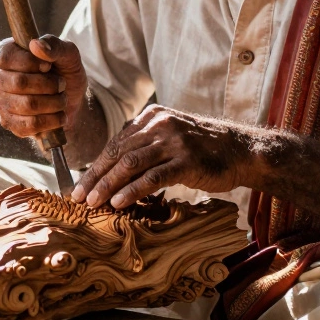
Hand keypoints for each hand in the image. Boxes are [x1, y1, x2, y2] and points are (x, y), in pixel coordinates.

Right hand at [0, 34, 87, 139]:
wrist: (71, 100)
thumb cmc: (65, 72)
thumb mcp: (68, 54)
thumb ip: (55, 45)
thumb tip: (36, 45)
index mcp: (5, 53)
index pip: (5, 56)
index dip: (30, 62)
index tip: (48, 66)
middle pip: (18, 82)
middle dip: (48, 85)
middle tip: (61, 84)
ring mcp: (0, 101)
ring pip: (27, 105)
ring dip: (54, 103)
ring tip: (62, 99)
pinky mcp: (8, 122)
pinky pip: (29, 125)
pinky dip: (51, 121)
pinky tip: (58, 115)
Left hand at [72, 105, 254, 208]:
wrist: (240, 150)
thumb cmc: (201, 148)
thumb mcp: (170, 136)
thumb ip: (144, 144)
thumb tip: (111, 170)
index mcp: (152, 116)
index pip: (115, 143)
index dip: (95, 166)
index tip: (80, 186)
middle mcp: (160, 125)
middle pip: (118, 153)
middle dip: (95, 177)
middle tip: (78, 197)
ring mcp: (174, 142)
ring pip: (131, 164)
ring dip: (108, 185)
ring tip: (93, 203)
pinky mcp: (187, 161)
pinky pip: (152, 177)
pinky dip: (132, 190)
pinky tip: (119, 203)